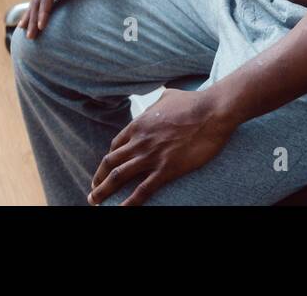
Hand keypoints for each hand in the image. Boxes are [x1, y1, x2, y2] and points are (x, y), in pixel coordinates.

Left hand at [88, 88, 232, 205]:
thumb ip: (158, 101)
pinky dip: (129, 203)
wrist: (213, 111)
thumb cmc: (194, 102)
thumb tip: (159, 98)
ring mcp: (151, 156)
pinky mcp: (166, 169)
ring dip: (103, 191)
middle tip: (94, 191)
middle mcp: (140, 141)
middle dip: (99, 178)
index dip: (109, 160)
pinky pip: (142, 190)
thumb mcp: (169, 96)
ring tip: (94, 202)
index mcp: (139, 125)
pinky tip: (120, 211)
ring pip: (118, 177)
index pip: (116, 146)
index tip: (107, 169)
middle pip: (110, 163)